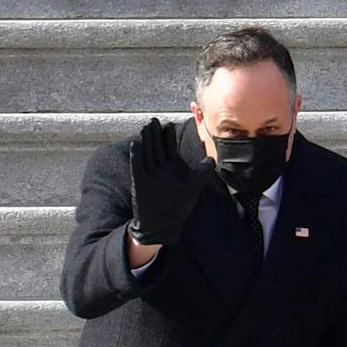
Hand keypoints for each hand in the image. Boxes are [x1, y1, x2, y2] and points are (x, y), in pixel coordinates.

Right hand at [126, 117, 217, 246]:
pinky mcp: (140, 182)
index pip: (169, 149)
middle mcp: (159, 170)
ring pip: (146, 153)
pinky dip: (136, 155)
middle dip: (155, 134)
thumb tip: (211, 159)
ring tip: (145, 127)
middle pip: (156, 148)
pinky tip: (135, 144)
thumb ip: (202, 173)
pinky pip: (137, 166)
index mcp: (171, 169)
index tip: (169, 124)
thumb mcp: (193, 189)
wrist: (163, 226)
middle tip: (154, 120)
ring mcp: (148, 175)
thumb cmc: (178, 210)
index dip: (168, 137)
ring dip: (145, 140)